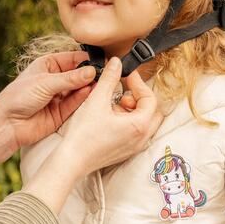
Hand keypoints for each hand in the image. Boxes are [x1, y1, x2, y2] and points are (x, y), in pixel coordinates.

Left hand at [0, 51, 100, 162]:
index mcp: (47, 66)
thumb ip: (70, 78)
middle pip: (78, 75)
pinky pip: (76, 104)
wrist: (7, 124)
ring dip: (89, 87)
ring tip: (100, 83)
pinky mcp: (61, 113)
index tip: (101, 61)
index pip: (72, 59)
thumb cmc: (18, 97)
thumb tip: (92, 71)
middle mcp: (54, 80)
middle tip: (104, 73)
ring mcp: (58, 97)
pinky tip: (91, 92)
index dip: (85, 60)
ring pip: (79, 90)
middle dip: (90, 74)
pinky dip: (84, 99)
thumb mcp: (45, 82)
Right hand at [43, 58, 158, 180]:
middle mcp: (142, 138)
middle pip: (152, 111)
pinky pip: (136, 131)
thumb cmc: (83, 135)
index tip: (126, 75)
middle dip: (139, 97)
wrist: (72, 160)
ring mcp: (135, 147)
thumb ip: (110, 78)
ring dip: (133, 109)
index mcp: (139, 126)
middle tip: (123, 91)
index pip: (150, 98)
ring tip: (113, 104)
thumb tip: (116, 63)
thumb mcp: (97, 100)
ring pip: (144, 121)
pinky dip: (128, 120)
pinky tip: (109, 117)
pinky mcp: (126, 151)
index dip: (138, 83)